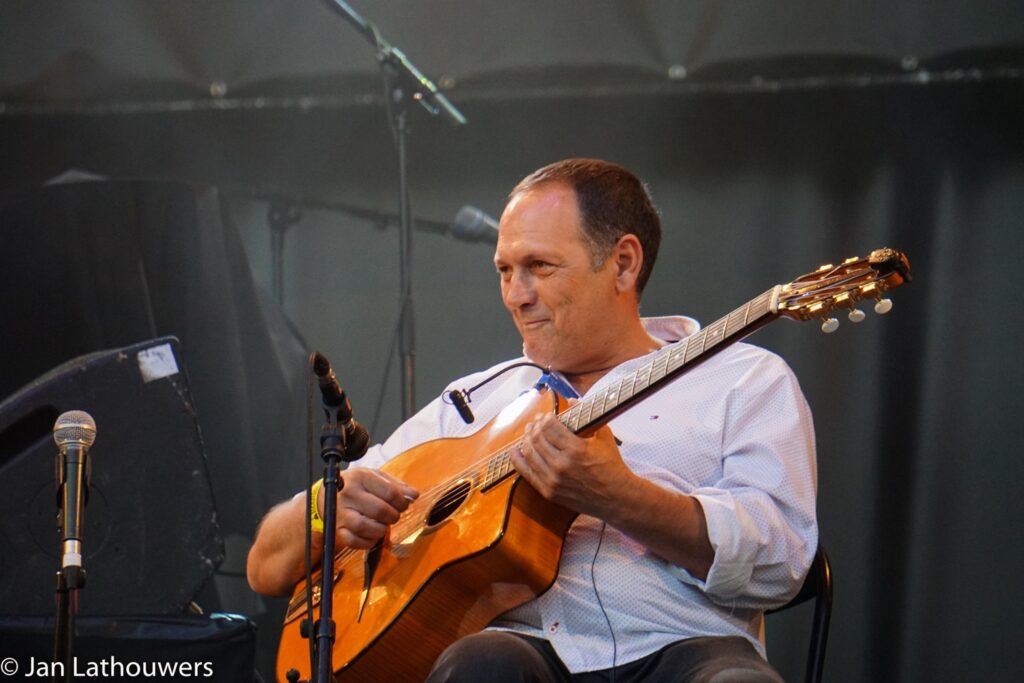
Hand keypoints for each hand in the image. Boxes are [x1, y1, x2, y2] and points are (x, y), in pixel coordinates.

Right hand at [330, 469, 417, 548]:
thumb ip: (396, 485)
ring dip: (381, 529)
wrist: (327, 495)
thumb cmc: (357, 485)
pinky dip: (368, 541)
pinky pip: (355, 541)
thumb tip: (414, 495)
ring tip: (382, 524)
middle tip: (393, 515)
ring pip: (368, 527)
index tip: (404, 504)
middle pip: (380, 511)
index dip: (402, 501)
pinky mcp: (337, 530)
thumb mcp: (375, 477)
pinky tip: (371, 533)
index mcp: (360, 477)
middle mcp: (349, 494)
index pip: (390, 492)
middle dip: (393, 516)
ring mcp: (341, 513)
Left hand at [511, 412, 632, 517]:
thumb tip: (571, 399)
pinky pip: (527, 473)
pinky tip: (515, 451)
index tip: (547, 416)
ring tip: (529, 433)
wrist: (615, 498)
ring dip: (526, 440)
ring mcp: (553, 480)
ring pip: (530, 453)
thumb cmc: (611, 465)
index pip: (549, 427)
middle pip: (537, 438)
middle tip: (536, 423)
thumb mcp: (604, 436)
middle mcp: (562, 465)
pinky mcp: (549, 492)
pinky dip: (518, 460)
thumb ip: (586, 416)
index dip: (545, 418)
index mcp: (576, 449)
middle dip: (534, 427)